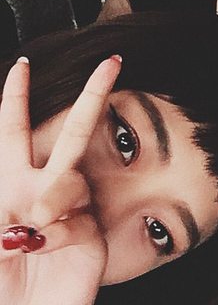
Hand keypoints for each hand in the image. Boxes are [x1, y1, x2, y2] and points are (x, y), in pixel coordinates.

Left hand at [0, 55, 120, 304]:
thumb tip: (31, 197)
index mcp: (10, 184)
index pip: (12, 131)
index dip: (15, 98)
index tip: (23, 65)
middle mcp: (44, 190)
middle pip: (71, 132)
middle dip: (93, 94)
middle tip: (113, 63)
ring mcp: (71, 209)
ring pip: (71, 177)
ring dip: (48, 200)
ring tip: (26, 234)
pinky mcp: (91, 233)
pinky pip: (78, 217)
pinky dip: (57, 234)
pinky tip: (43, 249)